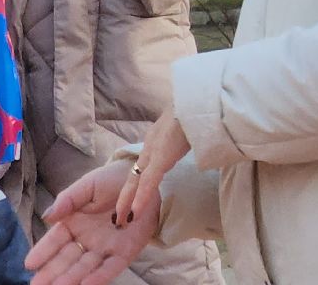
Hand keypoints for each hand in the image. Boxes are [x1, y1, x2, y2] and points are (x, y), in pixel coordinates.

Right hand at [28, 160, 155, 284]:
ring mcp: (105, 248)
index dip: (43, 252)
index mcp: (74, 224)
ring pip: (85, 267)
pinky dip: (99, 277)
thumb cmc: (112, 182)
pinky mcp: (124, 252)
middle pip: (66, 259)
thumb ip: (68, 200)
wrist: (144, 180)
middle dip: (52, 272)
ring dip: (72, 277)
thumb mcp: (88, 186)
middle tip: (37, 284)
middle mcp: (86, 240)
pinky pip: (110, 267)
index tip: (29, 264)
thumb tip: (47, 216)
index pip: (55, 241)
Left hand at [113, 113, 192, 235]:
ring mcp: (155, 149)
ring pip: (137, 179)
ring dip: (128, 199)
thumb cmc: (198, 108)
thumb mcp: (190, 125)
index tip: (133, 195)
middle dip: (127, 195)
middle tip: (119, 215)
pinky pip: (149, 181)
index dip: (138, 180)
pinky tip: (135, 212)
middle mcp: (152, 143)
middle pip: (136, 173)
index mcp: (159, 136)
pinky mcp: (161, 155)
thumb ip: (189, 136)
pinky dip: (142, 197)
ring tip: (120, 218)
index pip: (145, 162)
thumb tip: (197, 141)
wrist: (198, 98)